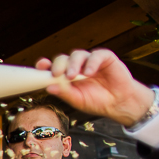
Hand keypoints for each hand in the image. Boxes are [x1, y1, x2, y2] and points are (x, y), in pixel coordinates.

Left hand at [36, 49, 154, 127]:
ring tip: (73, 76)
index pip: (52, 67)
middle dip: (58, 65)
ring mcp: (89, 61)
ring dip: (73, 64)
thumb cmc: (96, 101)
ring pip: (77, 55)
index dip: (45, 65)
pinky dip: (91, 63)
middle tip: (57, 74)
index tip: (41, 66)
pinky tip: (89, 73)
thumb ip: (64, 93)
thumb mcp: (77, 100)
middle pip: (63, 59)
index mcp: (66, 76)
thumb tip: (49, 88)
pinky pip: (96, 55)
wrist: (118, 103)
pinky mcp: (105, 58)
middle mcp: (76, 66)